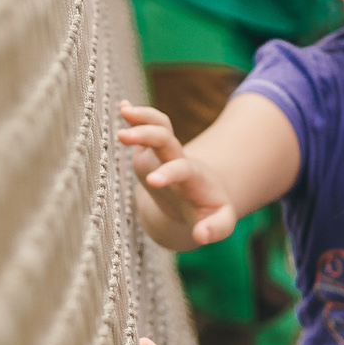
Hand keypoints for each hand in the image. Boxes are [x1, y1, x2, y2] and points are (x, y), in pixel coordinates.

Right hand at [118, 101, 240, 247]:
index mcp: (193, 177)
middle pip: (165, 140)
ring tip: (123, 110)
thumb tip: (201, 237)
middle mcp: (178, 159)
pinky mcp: (154, 150)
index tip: (154, 182)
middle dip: (147, 135)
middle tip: (123, 136)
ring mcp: (166, 152)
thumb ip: (215, 229)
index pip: (181, 169)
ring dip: (142, 118)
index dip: (169, 173)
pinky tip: (124, 107)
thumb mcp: (220, 222)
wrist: (201, 196)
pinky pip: (148, 127)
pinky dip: (137, 117)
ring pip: (158, 127)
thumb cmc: (209, 211)